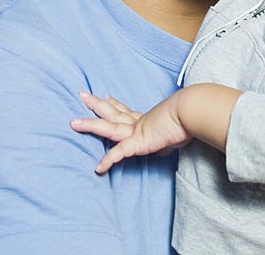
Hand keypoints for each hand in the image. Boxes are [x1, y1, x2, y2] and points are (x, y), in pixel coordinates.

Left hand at [71, 91, 193, 172]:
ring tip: (73, 123)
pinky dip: (109, 161)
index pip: (127, 111)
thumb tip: (167, 146)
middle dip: (97, 104)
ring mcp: (136, 131)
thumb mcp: (176, 131)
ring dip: (90, 125)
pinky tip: (98, 169)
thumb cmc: (188, 118)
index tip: (107, 97)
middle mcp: (139, 122)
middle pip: (113, 112)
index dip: (116, 104)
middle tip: (83, 95)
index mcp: (148, 119)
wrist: (191, 112)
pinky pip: (119, 153)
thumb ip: (168, 139)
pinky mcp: (138, 141)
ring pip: (108, 127)